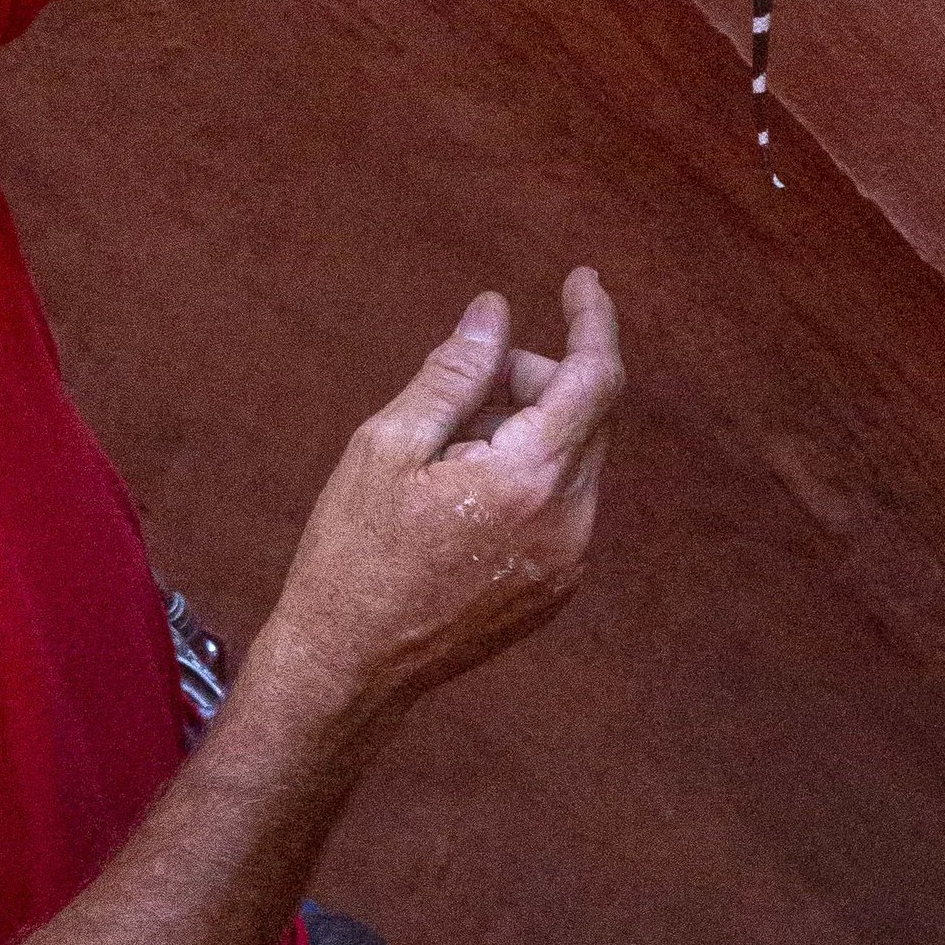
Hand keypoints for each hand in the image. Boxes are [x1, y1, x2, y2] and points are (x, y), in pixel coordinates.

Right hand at [254, 268, 621, 738]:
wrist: (349, 666)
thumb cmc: (355, 549)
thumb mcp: (389, 443)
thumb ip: (454, 372)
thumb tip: (497, 311)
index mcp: (528, 480)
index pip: (594, 379)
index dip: (592, 320)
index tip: (581, 279)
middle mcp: (568, 524)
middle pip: (586, 417)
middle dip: (536, 378)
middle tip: (462, 381)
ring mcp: (568, 564)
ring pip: (575, 461)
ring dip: (528, 428)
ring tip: (446, 448)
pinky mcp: (556, 590)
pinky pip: (563, 505)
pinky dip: (529, 474)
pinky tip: (461, 492)